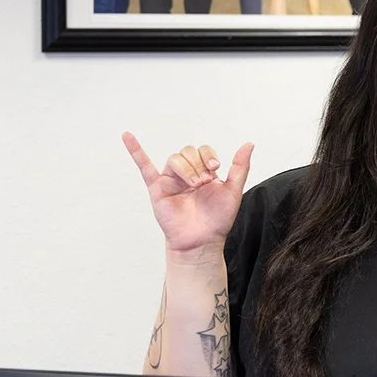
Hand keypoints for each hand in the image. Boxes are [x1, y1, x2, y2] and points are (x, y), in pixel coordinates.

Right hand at [122, 132, 253, 252]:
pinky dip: (135, 151)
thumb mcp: (233, 190)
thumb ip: (240, 167)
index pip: (203, 151)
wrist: (203, 240)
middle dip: (198, 164)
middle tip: (204, 183)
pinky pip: (144, 167)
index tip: (216, 168)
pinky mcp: (157, 189)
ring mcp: (171, 180)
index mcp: (203, 171)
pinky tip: (127, 136)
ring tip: (195, 185)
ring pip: (174, 159)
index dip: (209, 156)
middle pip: (187, 152)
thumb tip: (249, 144)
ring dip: (186, 169)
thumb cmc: (218, 218)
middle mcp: (186, 173)